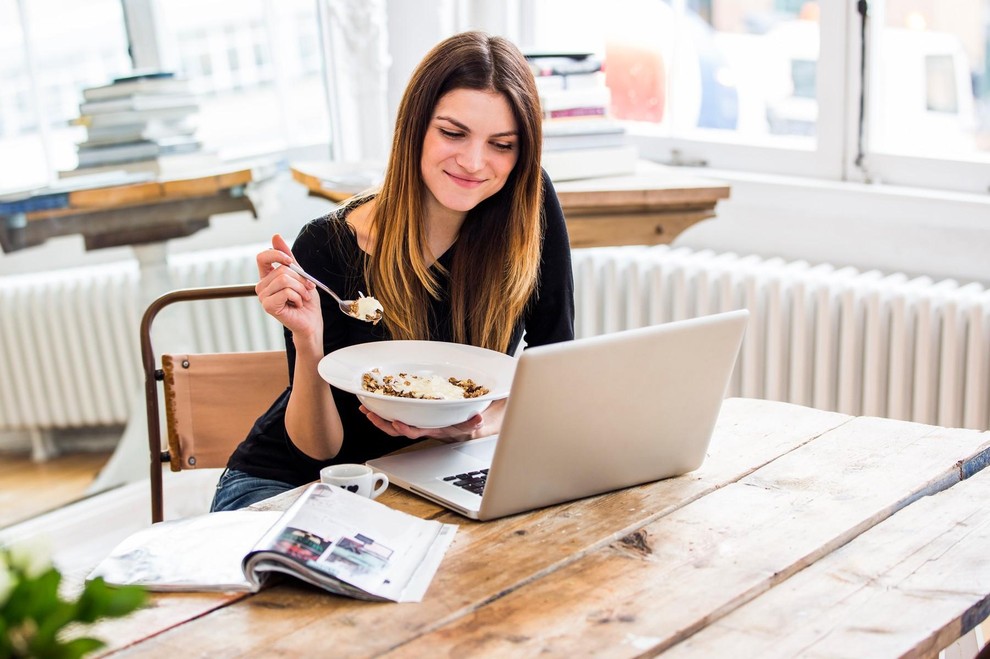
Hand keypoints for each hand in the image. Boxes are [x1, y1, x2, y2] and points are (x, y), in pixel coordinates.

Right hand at [256, 234, 322, 342]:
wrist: (311, 321)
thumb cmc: (306, 300)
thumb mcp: (300, 274)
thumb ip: (288, 258)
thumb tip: (275, 236)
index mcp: (267, 277)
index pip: (262, 257)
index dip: (277, 254)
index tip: (291, 261)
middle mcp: (262, 286)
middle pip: (281, 269)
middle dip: (300, 279)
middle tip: (306, 290)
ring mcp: (263, 297)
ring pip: (284, 279)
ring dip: (300, 289)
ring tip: (302, 298)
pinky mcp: (268, 306)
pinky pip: (286, 291)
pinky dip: (297, 297)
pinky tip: (297, 304)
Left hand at [359, 407, 483, 442]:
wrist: (462, 424)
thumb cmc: (464, 423)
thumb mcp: (471, 423)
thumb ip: (474, 422)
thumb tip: (478, 419)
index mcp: (432, 428)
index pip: (416, 431)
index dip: (405, 428)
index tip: (396, 422)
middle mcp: (420, 425)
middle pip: (397, 429)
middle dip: (382, 423)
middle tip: (370, 414)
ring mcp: (414, 420)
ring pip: (392, 421)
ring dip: (378, 416)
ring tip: (365, 408)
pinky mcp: (411, 413)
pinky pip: (394, 412)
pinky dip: (383, 407)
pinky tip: (373, 400)